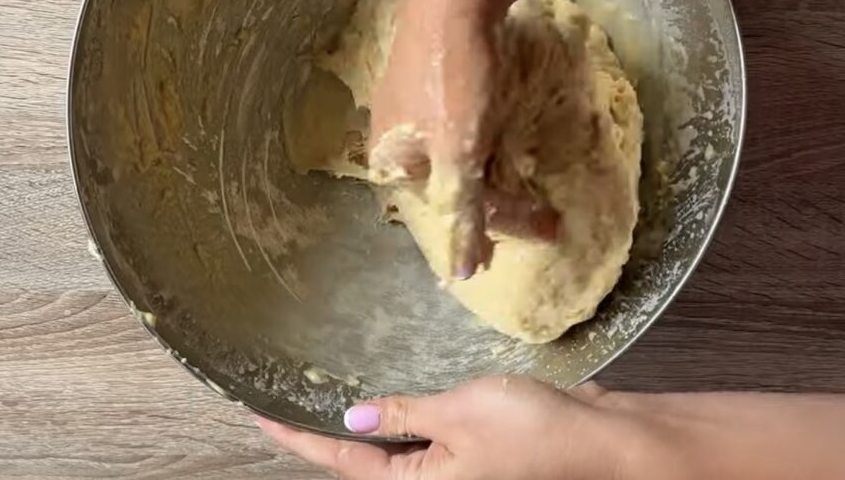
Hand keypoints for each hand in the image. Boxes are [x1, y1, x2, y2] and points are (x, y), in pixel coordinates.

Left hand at [255, 375, 634, 479]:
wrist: (597, 438)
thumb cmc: (530, 430)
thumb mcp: (457, 415)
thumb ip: (403, 415)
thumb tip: (351, 421)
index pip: (343, 460)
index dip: (297, 437)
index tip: (259, 413)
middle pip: (361, 460)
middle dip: (321, 433)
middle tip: (281, 398)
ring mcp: (450, 465)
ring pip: (390, 447)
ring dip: (358, 422)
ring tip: (318, 393)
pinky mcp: (470, 446)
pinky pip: (420, 432)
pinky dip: (398, 413)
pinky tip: (386, 392)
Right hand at [368, 0, 552, 278]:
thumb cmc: (453, 74)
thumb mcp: (460, 149)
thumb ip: (462, 212)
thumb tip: (460, 277)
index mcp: (390, 156)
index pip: (447, 208)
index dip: (497, 224)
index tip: (545, 227)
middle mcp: (392, 134)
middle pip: (450, 182)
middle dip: (497, 199)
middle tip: (545, 210)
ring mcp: (409, 102)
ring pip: (456, 153)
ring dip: (494, 168)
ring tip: (530, 173)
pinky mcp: (430, 74)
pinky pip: (459, 124)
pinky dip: (487, 137)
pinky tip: (507, 131)